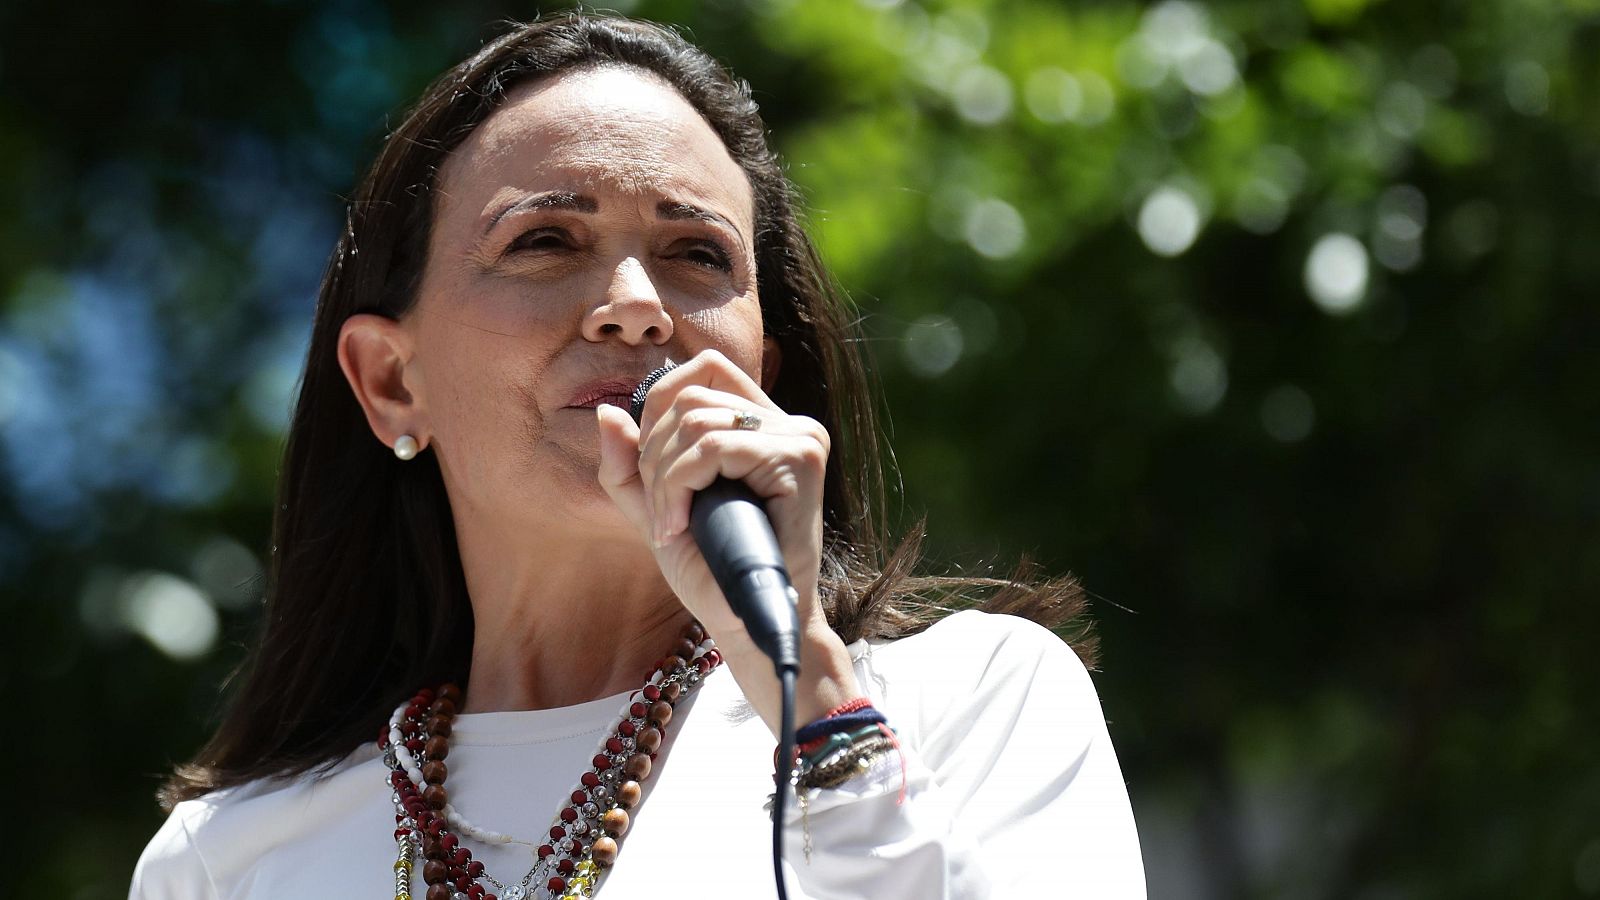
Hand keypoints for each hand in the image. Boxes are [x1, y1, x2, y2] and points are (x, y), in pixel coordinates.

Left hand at [594, 348, 829, 648]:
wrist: (746, 622)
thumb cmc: (710, 572)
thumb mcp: (656, 511)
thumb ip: (628, 466)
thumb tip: (606, 412)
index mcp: (761, 425)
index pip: (704, 370)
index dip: (659, 408)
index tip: (653, 473)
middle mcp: (787, 423)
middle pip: (691, 394)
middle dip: (654, 453)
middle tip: (661, 513)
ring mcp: (800, 438)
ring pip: (697, 421)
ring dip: (665, 478)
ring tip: (672, 525)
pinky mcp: (802, 459)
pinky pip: (715, 447)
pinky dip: (681, 486)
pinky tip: (681, 526)